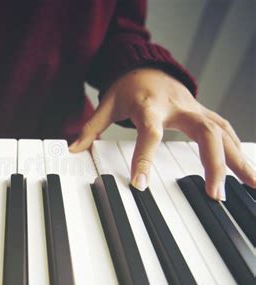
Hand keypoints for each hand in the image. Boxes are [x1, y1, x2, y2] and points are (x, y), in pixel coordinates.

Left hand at [70, 67, 254, 199]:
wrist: (147, 66)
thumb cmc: (127, 87)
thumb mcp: (106, 104)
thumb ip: (91, 127)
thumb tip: (72, 150)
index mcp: (150, 106)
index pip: (150, 134)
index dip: (145, 158)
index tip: (140, 185)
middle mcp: (178, 108)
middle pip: (204, 132)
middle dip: (213, 162)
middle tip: (214, 193)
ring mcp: (195, 110)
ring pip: (224, 132)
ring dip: (238, 159)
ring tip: (252, 186)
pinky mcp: (204, 115)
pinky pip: (226, 131)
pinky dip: (239, 150)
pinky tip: (248, 171)